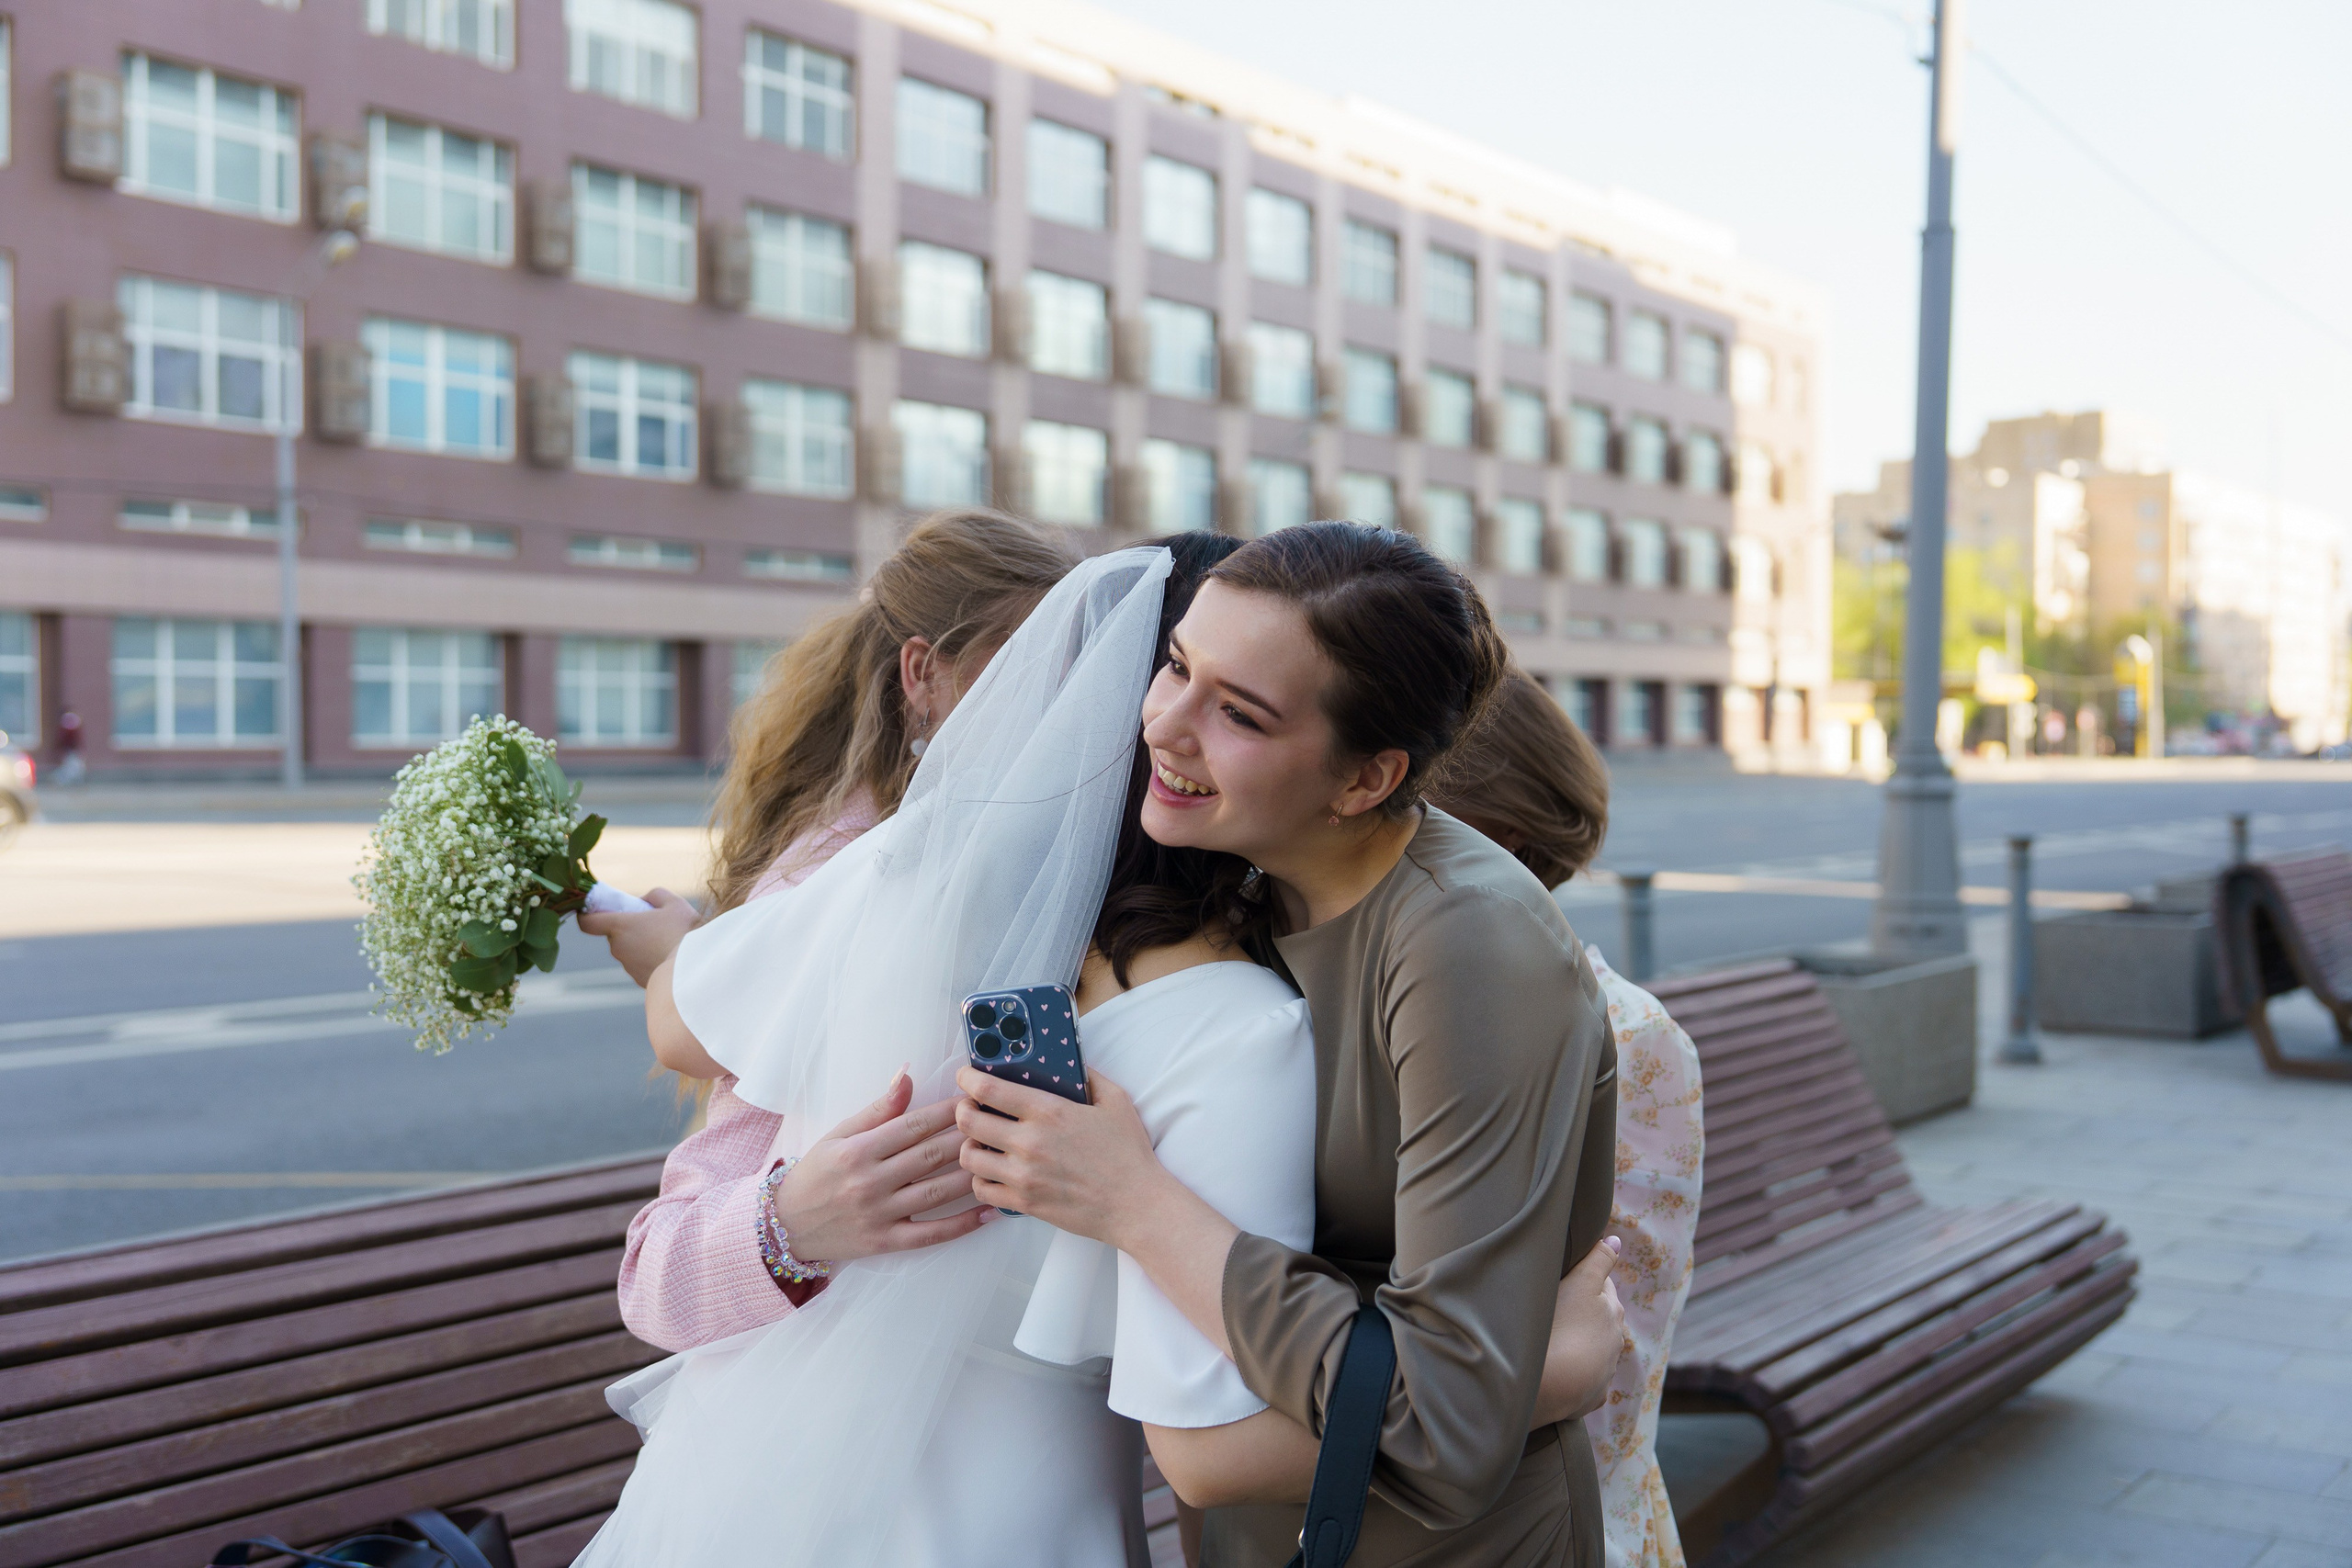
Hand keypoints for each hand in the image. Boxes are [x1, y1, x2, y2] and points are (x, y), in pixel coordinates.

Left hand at [578, 887, 699, 987]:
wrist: (696, 969)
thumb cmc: (684, 933)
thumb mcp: (674, 903)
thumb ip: (655, 895)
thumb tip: (645, 899)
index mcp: (620, 927)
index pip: (587, 923)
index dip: (587, 915)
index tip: (594, 910)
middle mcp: (618, 948)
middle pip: (614, 935)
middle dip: (628, 929)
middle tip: (652, 924)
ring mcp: (628, 966)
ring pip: (628, 950)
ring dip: (640, 945)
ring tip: (667, 941)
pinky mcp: (639, 980)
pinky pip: (640, 965)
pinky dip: (649, 960)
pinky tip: (670, 956)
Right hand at [769, 1069, 995, 1263]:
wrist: (785, 1226)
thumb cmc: (816, 1174)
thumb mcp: (839, 1135)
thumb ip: (877, 1109)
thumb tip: (907, 1074)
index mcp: (858, 1150)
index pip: (912, 1125)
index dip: (947, 1111)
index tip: (975, 1099)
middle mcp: (870, 1181)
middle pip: (930, 1156)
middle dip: (968, 1137)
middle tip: (998, 1125)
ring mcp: (879, 1214)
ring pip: (936, 1192)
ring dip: (973, 1176)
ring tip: (1001, 1161)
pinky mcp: (885, 1242)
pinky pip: (930, 1234)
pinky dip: (962, 1225)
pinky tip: (989, 1212)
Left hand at [956, 1066, 1164, 1249]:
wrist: (1137, 1205)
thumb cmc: (1128, 1154)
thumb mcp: (1116, 1101)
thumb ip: (1090, 1076)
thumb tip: (1071, 1061)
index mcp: (1049, 1111)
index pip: (988, 1088)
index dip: (967, 1077)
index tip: (966, 1075)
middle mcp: (1029, 1142)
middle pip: (967, 1120)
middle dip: (962, 1109)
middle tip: (971, 1108)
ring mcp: (1024, 1175)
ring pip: (968, 1156)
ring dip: (970, 1145)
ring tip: (982, 1142)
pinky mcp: (1024, 1202)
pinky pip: (980, 1189)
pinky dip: (980, 1178)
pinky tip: (993, 1171)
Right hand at [1532, 1237, 1624, 1427]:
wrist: (1553, 1383)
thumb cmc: (1562, 1326)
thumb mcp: (1580, 1283)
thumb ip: (1598, 1259)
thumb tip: (1617, 1240)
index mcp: (1612, 1310)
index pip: (1602, 1287)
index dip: (1584, 1281)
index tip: (1565, 1282)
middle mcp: (1615, 1340)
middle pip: (1601, 1319)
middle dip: (1585, 1314)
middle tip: (1556, 1311)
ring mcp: (1605, 1370)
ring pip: (1595, 1350)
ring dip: (1580, 1345)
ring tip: (1554, 1342)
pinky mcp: (1594, 1395)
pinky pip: (1586, 1381)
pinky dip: (1577, 1376)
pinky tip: (1558, 1372)